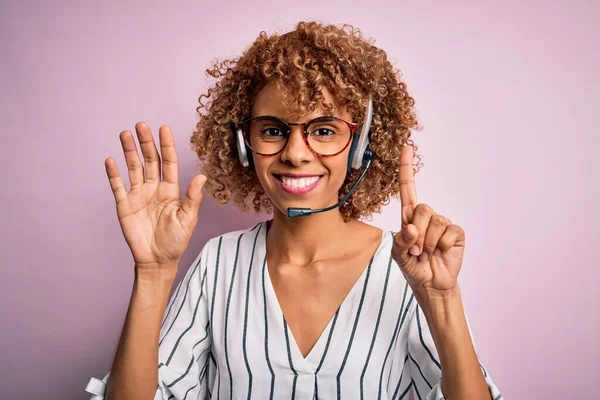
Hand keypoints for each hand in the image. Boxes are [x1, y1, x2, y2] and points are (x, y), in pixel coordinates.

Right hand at [104, 122, 206, 267]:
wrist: (156, 261)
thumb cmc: (175, 242)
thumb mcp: (187, 220)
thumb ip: (192, 197)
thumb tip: (202, 176)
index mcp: (171, 190)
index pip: (169, 162)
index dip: (166, 145)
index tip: (163, 128)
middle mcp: (154, 188)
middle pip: (150, 160)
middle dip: (146, 143)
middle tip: (141, 125)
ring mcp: (138, 195)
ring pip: (133, 168)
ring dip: (129, 151)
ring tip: (125, 134)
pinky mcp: (124, 205)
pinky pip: (117, 185)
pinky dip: (113, 173)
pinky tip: (110, 160)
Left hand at [391, 145, 464, 296]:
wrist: (431, 284)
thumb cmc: (412, 267)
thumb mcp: (398, 254)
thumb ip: (401, 241)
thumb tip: (411, 228)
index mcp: (409, 217)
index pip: (408, 189)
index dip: (407, 168)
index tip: (406, 147)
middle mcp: (426, 216)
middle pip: (422, 208)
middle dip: (417, 233)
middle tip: (416, 250)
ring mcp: (443, 224)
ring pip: (435, 222)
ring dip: (428, 243)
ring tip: (427, 254)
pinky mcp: (456, 233)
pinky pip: (449, 232)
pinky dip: (442, 246)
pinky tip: (441, 253)